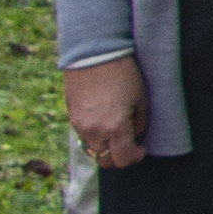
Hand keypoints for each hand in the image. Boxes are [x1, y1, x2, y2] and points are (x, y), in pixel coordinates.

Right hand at [61, 53, 151, 171]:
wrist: (94, 53)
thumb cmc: (124, 73)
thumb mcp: (141, 98)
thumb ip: (139, 123)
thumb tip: (136, 137)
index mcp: (114, 127)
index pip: (123, 159)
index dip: (135, 158)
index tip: (141, 149)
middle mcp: (93, 131)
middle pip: (104, 160)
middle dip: (119, 158)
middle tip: (130, 147)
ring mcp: (79, 125)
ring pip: (92, 150)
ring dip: (105, 149)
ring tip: (117, 135)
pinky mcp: (71, 116)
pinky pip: (82, 136)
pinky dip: (94, 137)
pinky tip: (104, 124)